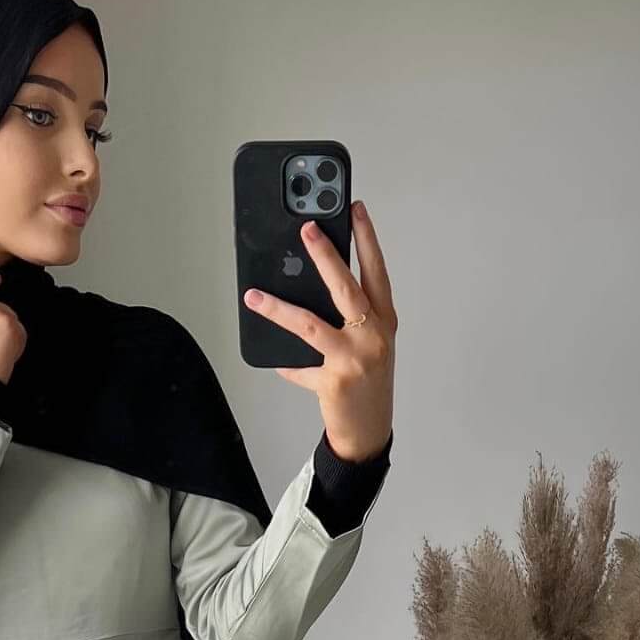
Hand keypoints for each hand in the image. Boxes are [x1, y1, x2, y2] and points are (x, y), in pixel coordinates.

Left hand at [243, 200, 396, 461]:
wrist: (369, 431)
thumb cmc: (367, 382)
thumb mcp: (366, 345)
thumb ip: (347, 318)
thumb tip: (303, 290)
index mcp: (384, 321)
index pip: (376, 271)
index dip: (366, 238)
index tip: (354, 208)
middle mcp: (374, 336)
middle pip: (347, 287)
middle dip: (326, 255)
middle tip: (307, 228)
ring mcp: (356, 359)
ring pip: (310, 324)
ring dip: (278, 308)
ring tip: (254, 296)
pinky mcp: (336, 381)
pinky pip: (299, 366)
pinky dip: (285, 364)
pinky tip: (273, 361)